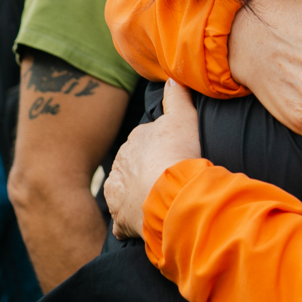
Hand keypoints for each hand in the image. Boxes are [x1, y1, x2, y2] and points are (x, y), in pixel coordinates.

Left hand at [104, 83, 202, 239]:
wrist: (170, 193)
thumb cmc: (178, 154)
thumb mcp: (183, 119)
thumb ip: (177, 97)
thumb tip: (173, 77)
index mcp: (133, 142)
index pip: (142, 143)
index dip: (158, 149)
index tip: (172, 156)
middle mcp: (120, 167)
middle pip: (132, 168)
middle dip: (144, 173)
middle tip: (168, 181)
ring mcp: (118, 194)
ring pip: (125, 193)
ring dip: (137, 197)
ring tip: (158, 203)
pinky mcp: (120, 218)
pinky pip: (123, 221)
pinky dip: (131, 223)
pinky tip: (145, 224)